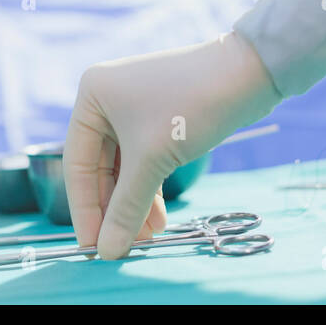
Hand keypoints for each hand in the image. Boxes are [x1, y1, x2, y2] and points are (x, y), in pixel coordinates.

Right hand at [65, 32, 281, 258]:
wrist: (249, 73)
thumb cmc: (191, 106)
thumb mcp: (152, 161)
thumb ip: (126, 208)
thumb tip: (106, 251)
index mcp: (92, 96)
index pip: (77, 164)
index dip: (84, 210)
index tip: (92, 248)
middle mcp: (107, 98)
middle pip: (101, 168)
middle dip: (114, 209)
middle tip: (122, 247)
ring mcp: (134, 107)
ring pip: (125, 167)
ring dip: (134, 203)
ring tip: (148, 238)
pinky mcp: (160, 116)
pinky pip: (144, 159)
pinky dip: (149, 188)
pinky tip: (158, 218)